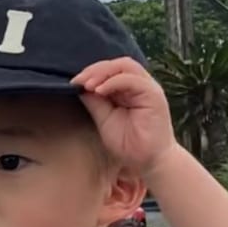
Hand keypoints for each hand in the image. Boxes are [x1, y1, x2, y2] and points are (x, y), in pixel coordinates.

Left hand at [72, 59, 177, 178]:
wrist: (148, 162)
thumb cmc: (129, 145)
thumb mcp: (105, 121)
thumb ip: (95, 104)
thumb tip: (80, 88)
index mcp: (129, 89)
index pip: (110, 70)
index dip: (91, 73)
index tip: (74, 83)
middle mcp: (139, 85)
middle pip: (117, 64)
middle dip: (95, 70)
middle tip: (78, 81)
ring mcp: (148, 88)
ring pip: (125, 66)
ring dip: (103, 73)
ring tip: (87, 85)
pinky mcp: (153, 95)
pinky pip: (132, 80)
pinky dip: (114, 82)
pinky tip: (100, 91)